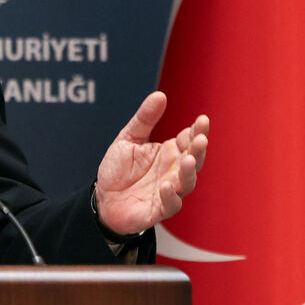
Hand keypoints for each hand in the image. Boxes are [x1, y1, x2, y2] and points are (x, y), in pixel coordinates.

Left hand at [94, 91, 208, 235]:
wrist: (101, 199)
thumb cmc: (118, 170)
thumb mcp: (128, 139)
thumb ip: (144, 119)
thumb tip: (160, 95)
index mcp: (169, 153)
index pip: (189, 139)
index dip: (197, 131)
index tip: (202, 120)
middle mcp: (173, 171)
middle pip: (193, 160)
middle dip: (198, 150)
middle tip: (200, 139)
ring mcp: (168, 191)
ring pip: (186, 183)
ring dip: (188, 172)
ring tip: (186, 159)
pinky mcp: (158, 210)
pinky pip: (170, 205)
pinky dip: (170, 196)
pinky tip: (166, 185)